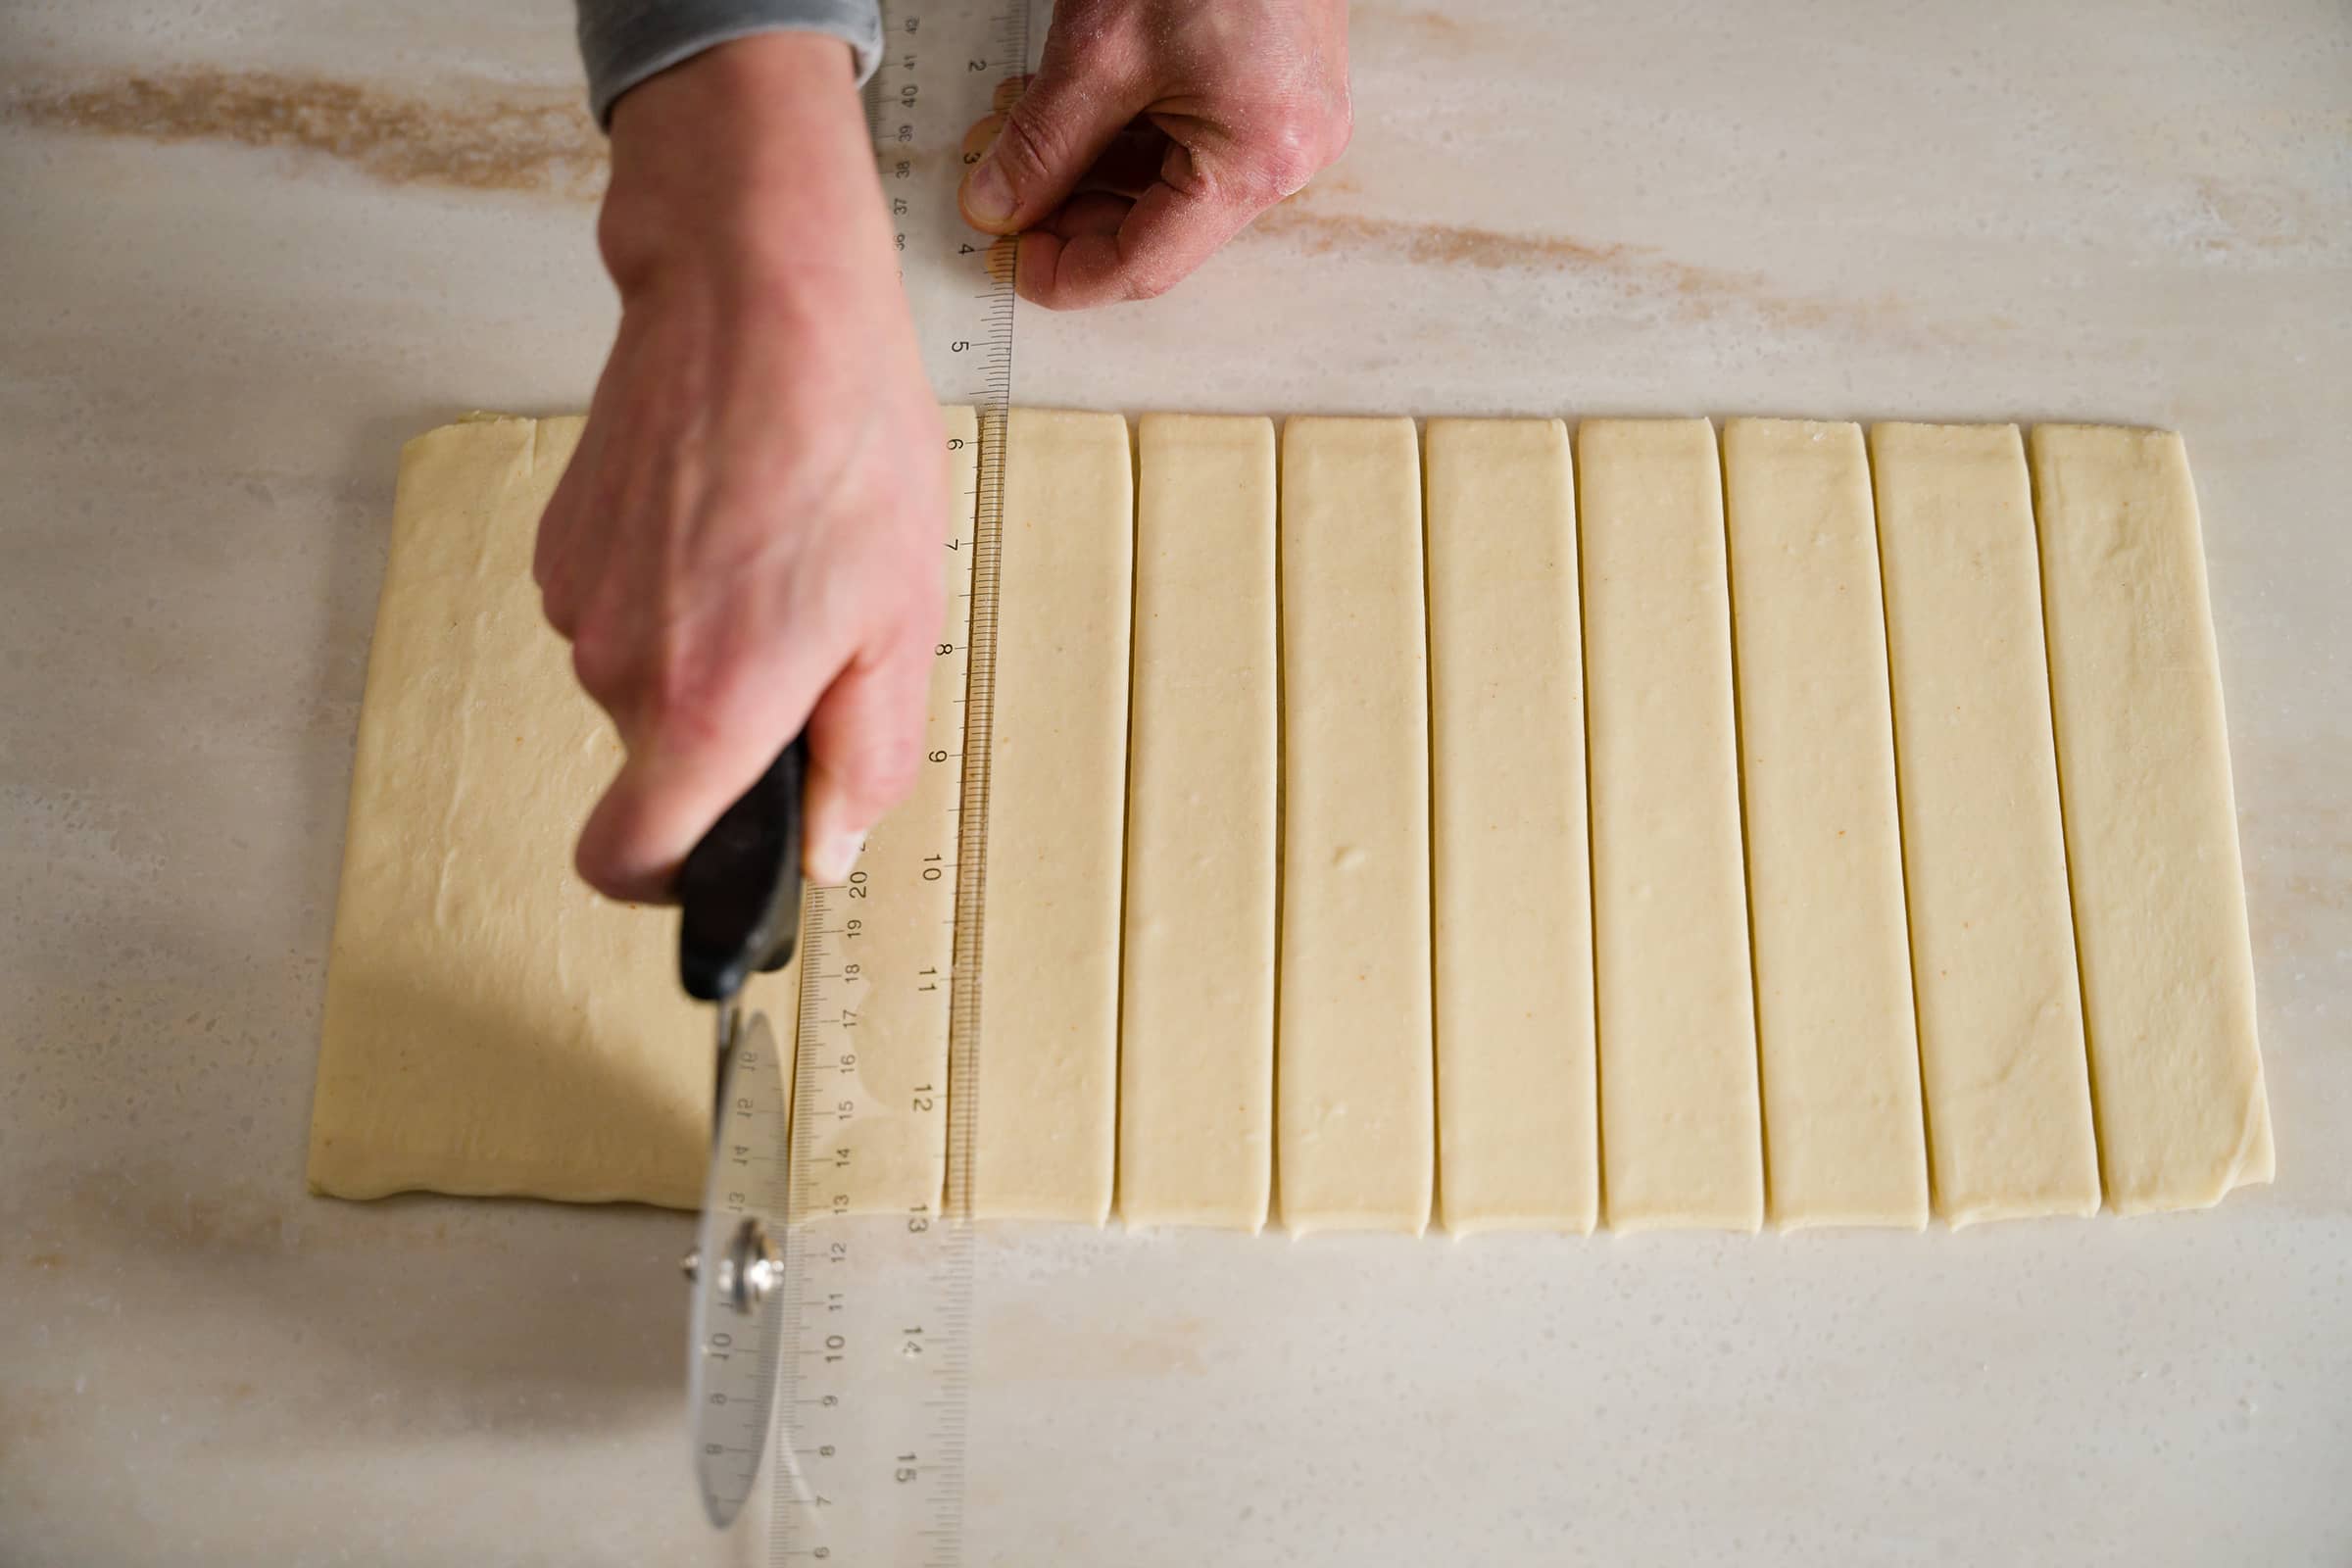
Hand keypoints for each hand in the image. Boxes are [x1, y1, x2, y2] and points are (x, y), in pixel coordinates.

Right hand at [536, 33, 948, 902]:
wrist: (755, 292)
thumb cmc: (842, 439)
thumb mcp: (901, 622)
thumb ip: (863, 763)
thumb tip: (824, 853)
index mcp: (707, 707)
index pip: (626, 864)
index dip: (672, 883)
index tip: (719, 860)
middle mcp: (621, 667)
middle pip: (656, 765)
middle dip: (727, 732)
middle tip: (810, 640)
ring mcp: (579, 600)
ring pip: (641, 683)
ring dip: (706, 650)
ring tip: (777, 558)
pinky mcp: (563, 540)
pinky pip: (621, 611)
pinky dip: (672, 593)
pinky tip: (728, 519)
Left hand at [957, 0, 1350, 307]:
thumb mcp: (1099, 48)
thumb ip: (1041, 143)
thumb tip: (996, 206)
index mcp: (1259, 160)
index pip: (1144, 264)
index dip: (1063, 273)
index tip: (1003, 258)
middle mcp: (1290, 153)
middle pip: (1158, 229)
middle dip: (1069, 213)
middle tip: (999, 190)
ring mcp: (1291, 121)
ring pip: (1170, 186)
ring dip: (1090, 172)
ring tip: (1021, 134)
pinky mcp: (1279, 87)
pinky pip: (1192, 140)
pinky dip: (1127, 134)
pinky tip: (1073, 110)